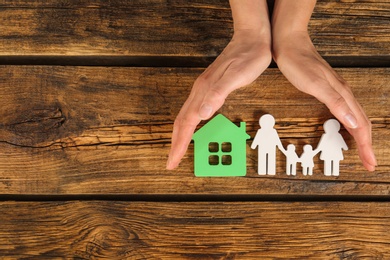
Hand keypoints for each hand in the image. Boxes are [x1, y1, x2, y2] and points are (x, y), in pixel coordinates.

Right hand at [167, 30, 271, 168]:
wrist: (252, 38)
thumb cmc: (248, 58)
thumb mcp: (236, 77)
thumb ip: (218, 94)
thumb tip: (202, 114)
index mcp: (204, 91)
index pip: (187, 123)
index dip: (180, 144)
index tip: (173, 161)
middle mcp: (200, 91)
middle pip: (182, 122)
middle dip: (176, 144)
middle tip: (172, 162)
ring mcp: (204, 90)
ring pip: (186, 117)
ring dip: (181, 136)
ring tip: (179, 150)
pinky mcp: (210, 88)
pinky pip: (195, 112)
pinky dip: (190, 126)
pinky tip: (194, 129)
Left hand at [272, 31, 376, 170]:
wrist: (289, 44)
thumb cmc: (299, 63)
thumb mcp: (316, 85)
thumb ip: (336, 102)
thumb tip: (354, 123)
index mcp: (343, 95)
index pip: (361, 126)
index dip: (365, 146)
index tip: (369, 163)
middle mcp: (344, 94)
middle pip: (362, 124)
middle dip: (366, 145)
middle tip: (368, 163)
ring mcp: (337, 92)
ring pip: (355, 118)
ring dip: (360, 136)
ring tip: (361, 151)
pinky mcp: (328, 90)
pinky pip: (344, 112)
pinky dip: (349, 125)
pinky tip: (345, 128)